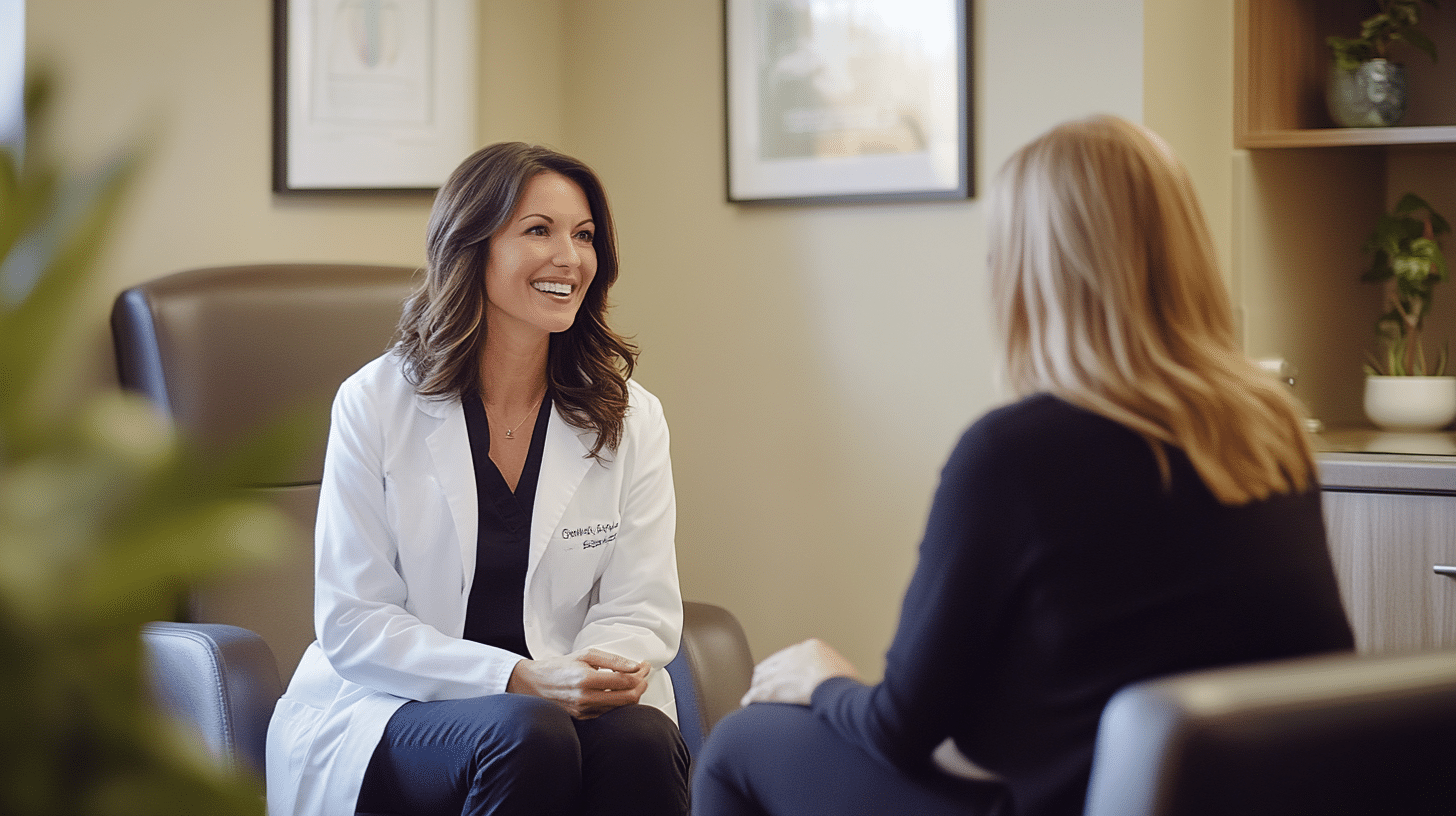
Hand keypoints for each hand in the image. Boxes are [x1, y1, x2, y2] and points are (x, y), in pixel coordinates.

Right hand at [507, 648, 649, 718]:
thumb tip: (635, 666)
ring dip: (632, 694)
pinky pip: (608, 713)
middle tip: (643, 675)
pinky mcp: (582, 718)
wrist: (533, 684)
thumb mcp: (585, 655)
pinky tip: (620, 692)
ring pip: (620, 708)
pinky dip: (619, 703)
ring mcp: (584, 711)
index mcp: (586, 679)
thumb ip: (612, 660)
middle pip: (627, 698)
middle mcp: (585, 698)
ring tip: (634, 682)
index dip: (640, 674)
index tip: (644, 666)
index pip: (625, 681)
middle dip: (641, 686)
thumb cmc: (559, 666)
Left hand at [740, 638, 857, 706]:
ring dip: (756, 687)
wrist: (841, 690)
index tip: (777, 674)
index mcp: (812, 647)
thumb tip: (832, 679)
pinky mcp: (778, 686)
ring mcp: (785, 670)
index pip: (788, 655)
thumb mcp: (842, 670)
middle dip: (765, 675)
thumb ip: (831, 671)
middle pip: (772, 664)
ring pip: (763, 677)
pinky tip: (747, 702)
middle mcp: (796, 655)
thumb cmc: (848, 686)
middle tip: (759, 684)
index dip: (780, 666)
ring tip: (751, 695)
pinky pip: (760, 692)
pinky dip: (752, 697)